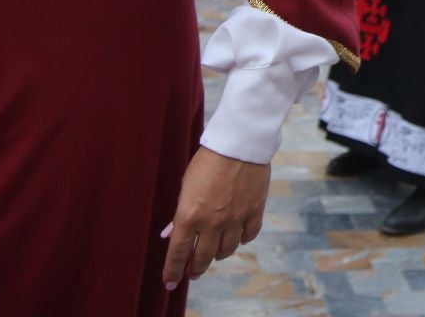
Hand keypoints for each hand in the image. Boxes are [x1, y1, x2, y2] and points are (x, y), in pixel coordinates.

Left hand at [161, 147, 269, 288]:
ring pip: (226, 250)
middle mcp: (212, 222)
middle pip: (203, 258)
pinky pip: (249, 236)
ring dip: (218, 254)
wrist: (239, 143)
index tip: (170, 282)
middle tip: (193, 272)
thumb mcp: (186, 186)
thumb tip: (170, 233)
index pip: (177, 253)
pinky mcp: (255, 211)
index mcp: (189, 216)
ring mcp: (235, 218)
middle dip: (195, 268)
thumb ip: (179, 213)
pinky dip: (242, 239)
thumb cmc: (207, 161)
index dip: (172, 271)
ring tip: (214, 252)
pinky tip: (238, 236)